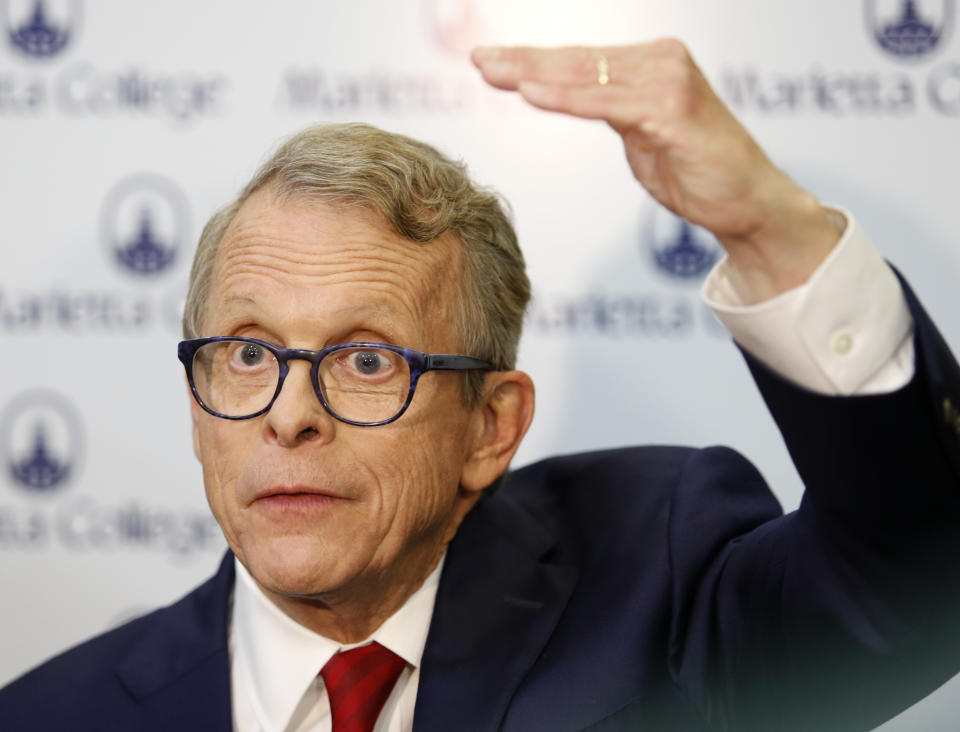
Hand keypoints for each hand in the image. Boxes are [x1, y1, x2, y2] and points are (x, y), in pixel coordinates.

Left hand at [472, 40, 840, 300]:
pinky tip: (530, 92)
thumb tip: (575, 97)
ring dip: (533, 73)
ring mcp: (667, 82)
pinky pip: (606, 103)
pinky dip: (565, 98)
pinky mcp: (671, 110)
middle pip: (577, 60)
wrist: (746, 201)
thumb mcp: (642, 134)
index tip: (492, 61)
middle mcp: (660, 61)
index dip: (533, 60)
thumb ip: (612, 110)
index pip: (581, 60)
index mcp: (651, 64)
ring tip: (491, 71)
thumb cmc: (696, 170)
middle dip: (522, 60)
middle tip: (478, 59)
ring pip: (586, 76)